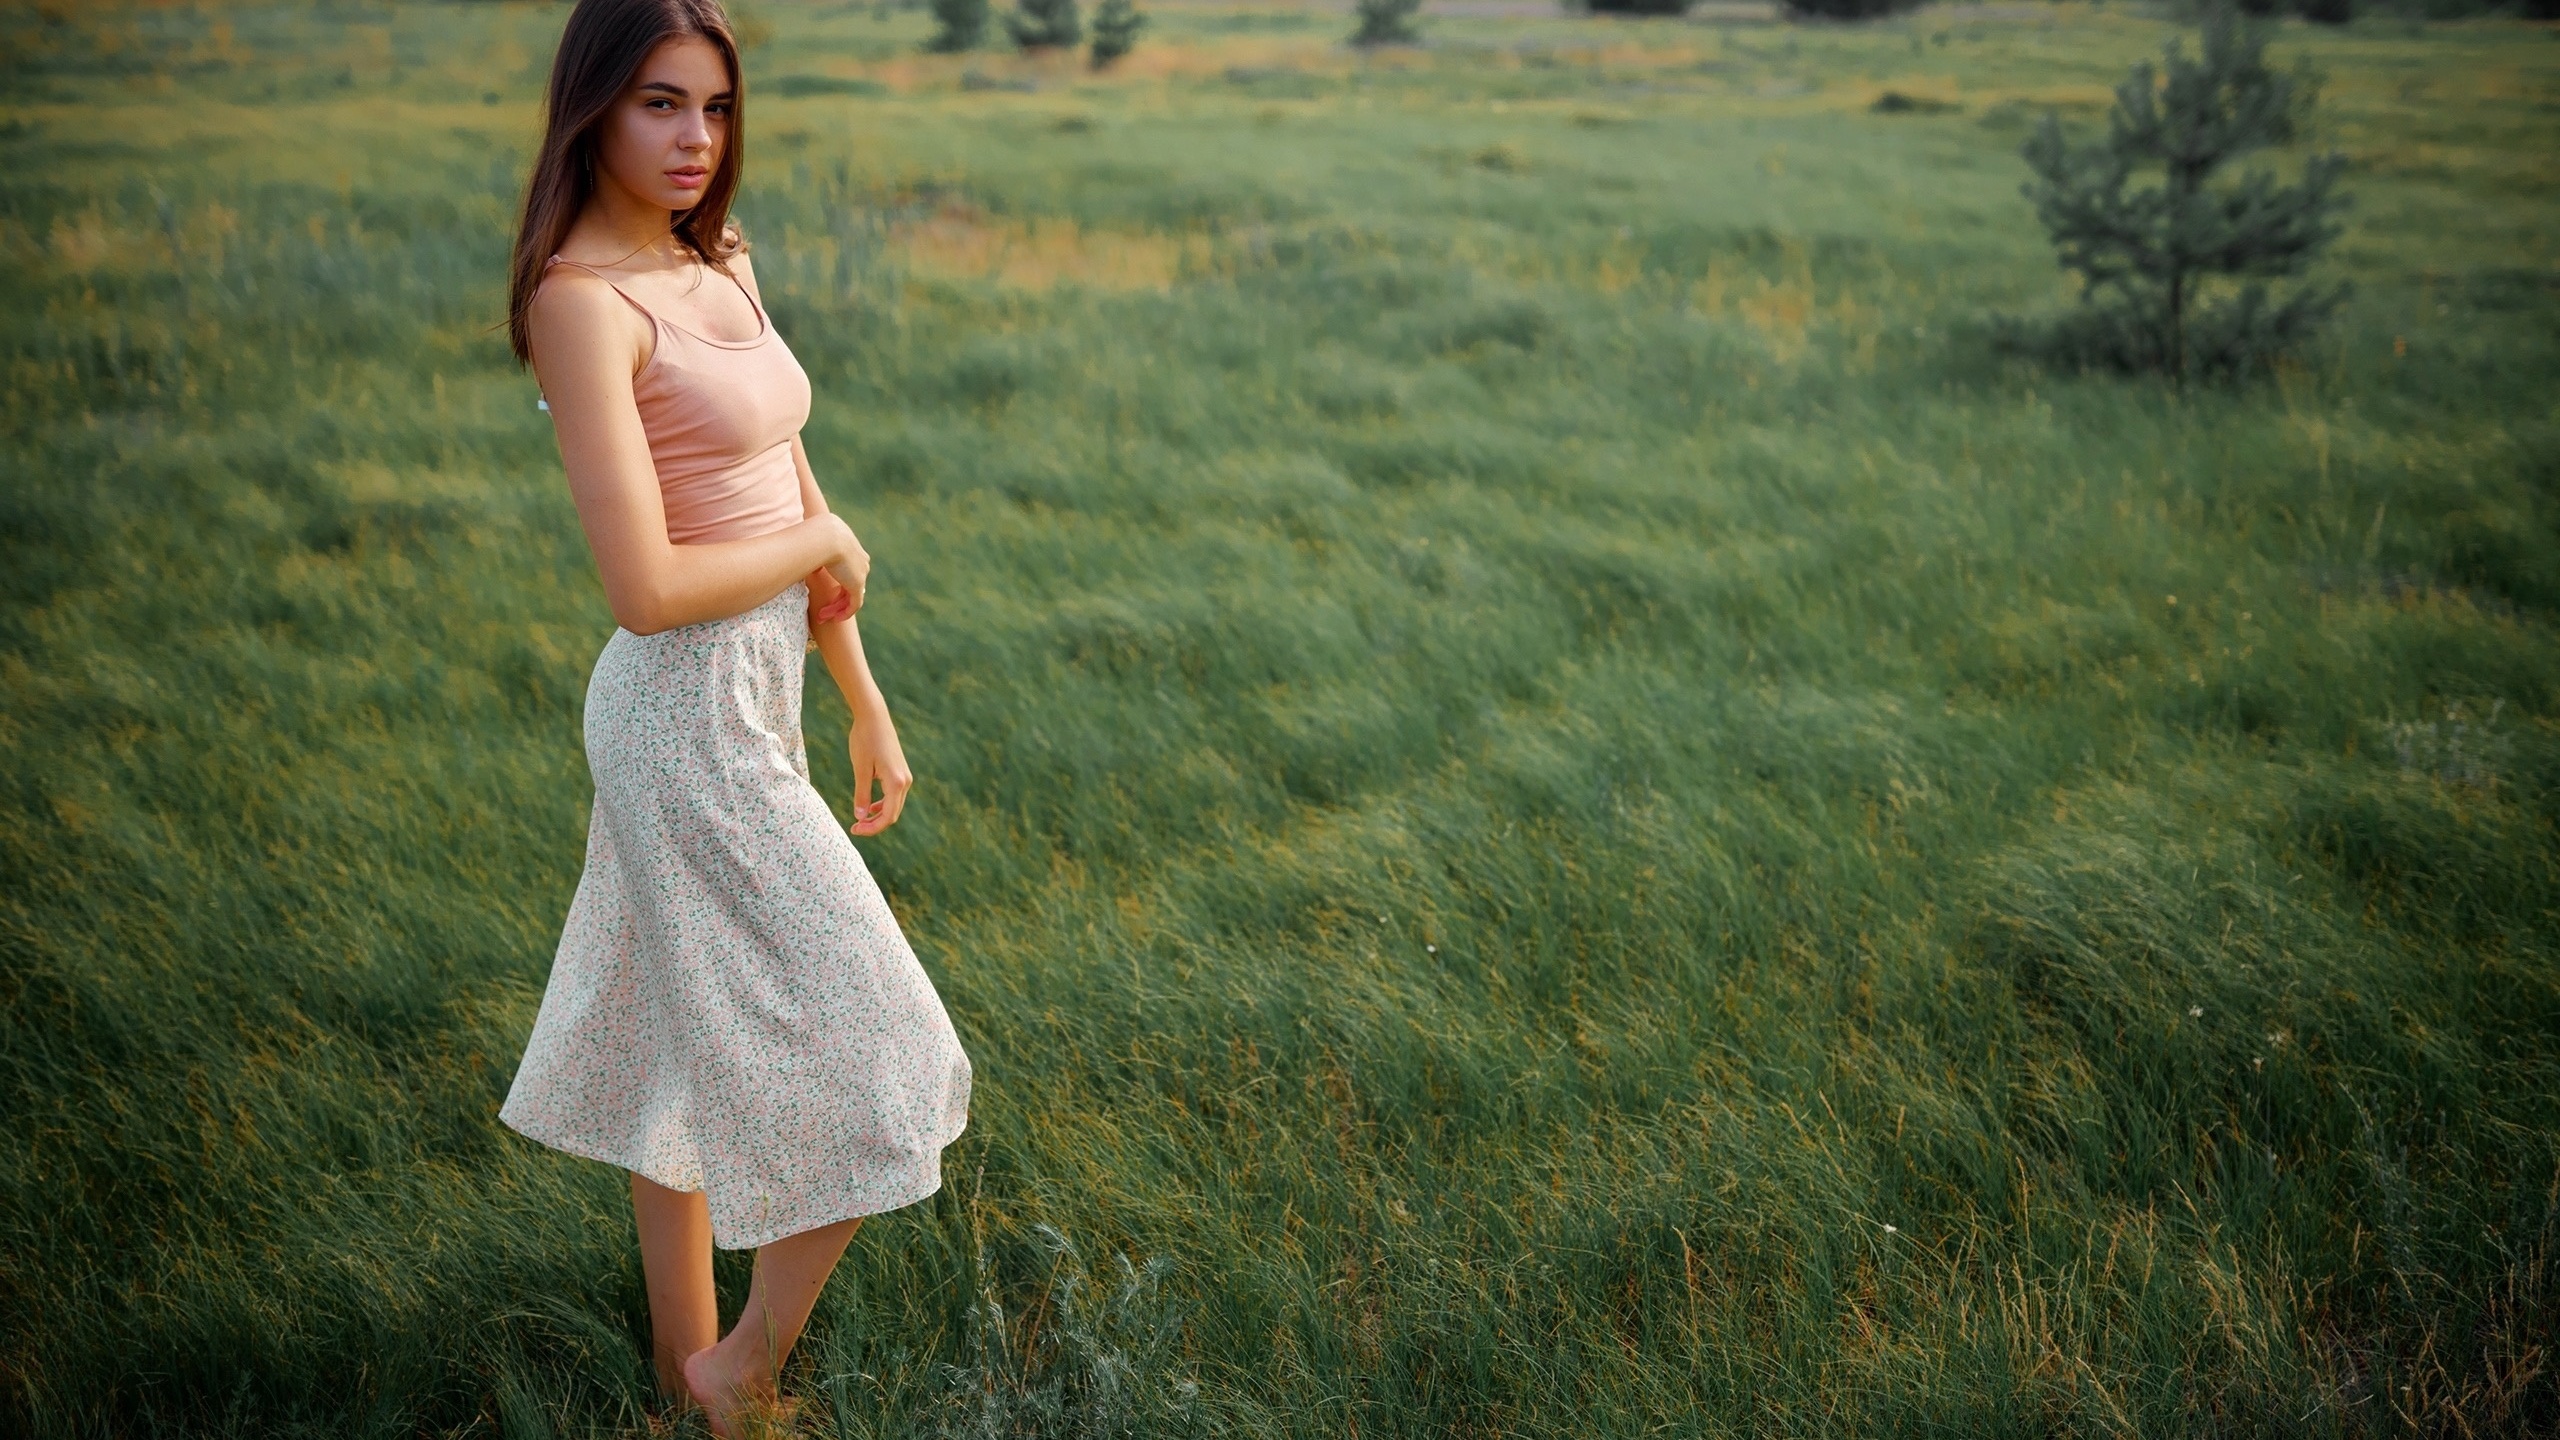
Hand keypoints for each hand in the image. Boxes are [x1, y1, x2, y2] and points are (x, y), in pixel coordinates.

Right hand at [821, 514, 868, 613]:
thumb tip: (805, 559)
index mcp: (851, 548)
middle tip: (822, 609)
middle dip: (836, 599)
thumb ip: (811, 552)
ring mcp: (860, 573)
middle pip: (849, 584)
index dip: (836, 583)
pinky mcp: (858, 584)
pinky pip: (854, 604)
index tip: (824, 590)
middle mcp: (859, 561)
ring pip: (850, 596)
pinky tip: (834, 619)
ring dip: (836, 608)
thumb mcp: (811, 543)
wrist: (825, 537)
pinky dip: (845, 613)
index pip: (847, 570)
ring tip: (821, 616)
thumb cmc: (812, 535)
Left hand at [847, 702, 910, 835]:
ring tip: (859, 820)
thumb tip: (860, 817)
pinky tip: (868, 806)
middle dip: (874, 825)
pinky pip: (893, 795)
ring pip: (894, 805)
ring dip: (878, 816)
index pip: (887, 816)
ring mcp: (904, 776)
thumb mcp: (860, 769)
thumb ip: (861, 794)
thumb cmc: (864, 740)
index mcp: (896, 782)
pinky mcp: (900, 771)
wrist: (874, 716)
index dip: (872, 828)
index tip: (854, 829)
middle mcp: (904, 781)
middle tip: (854, 828)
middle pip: (892, 814)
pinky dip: (882, 804)